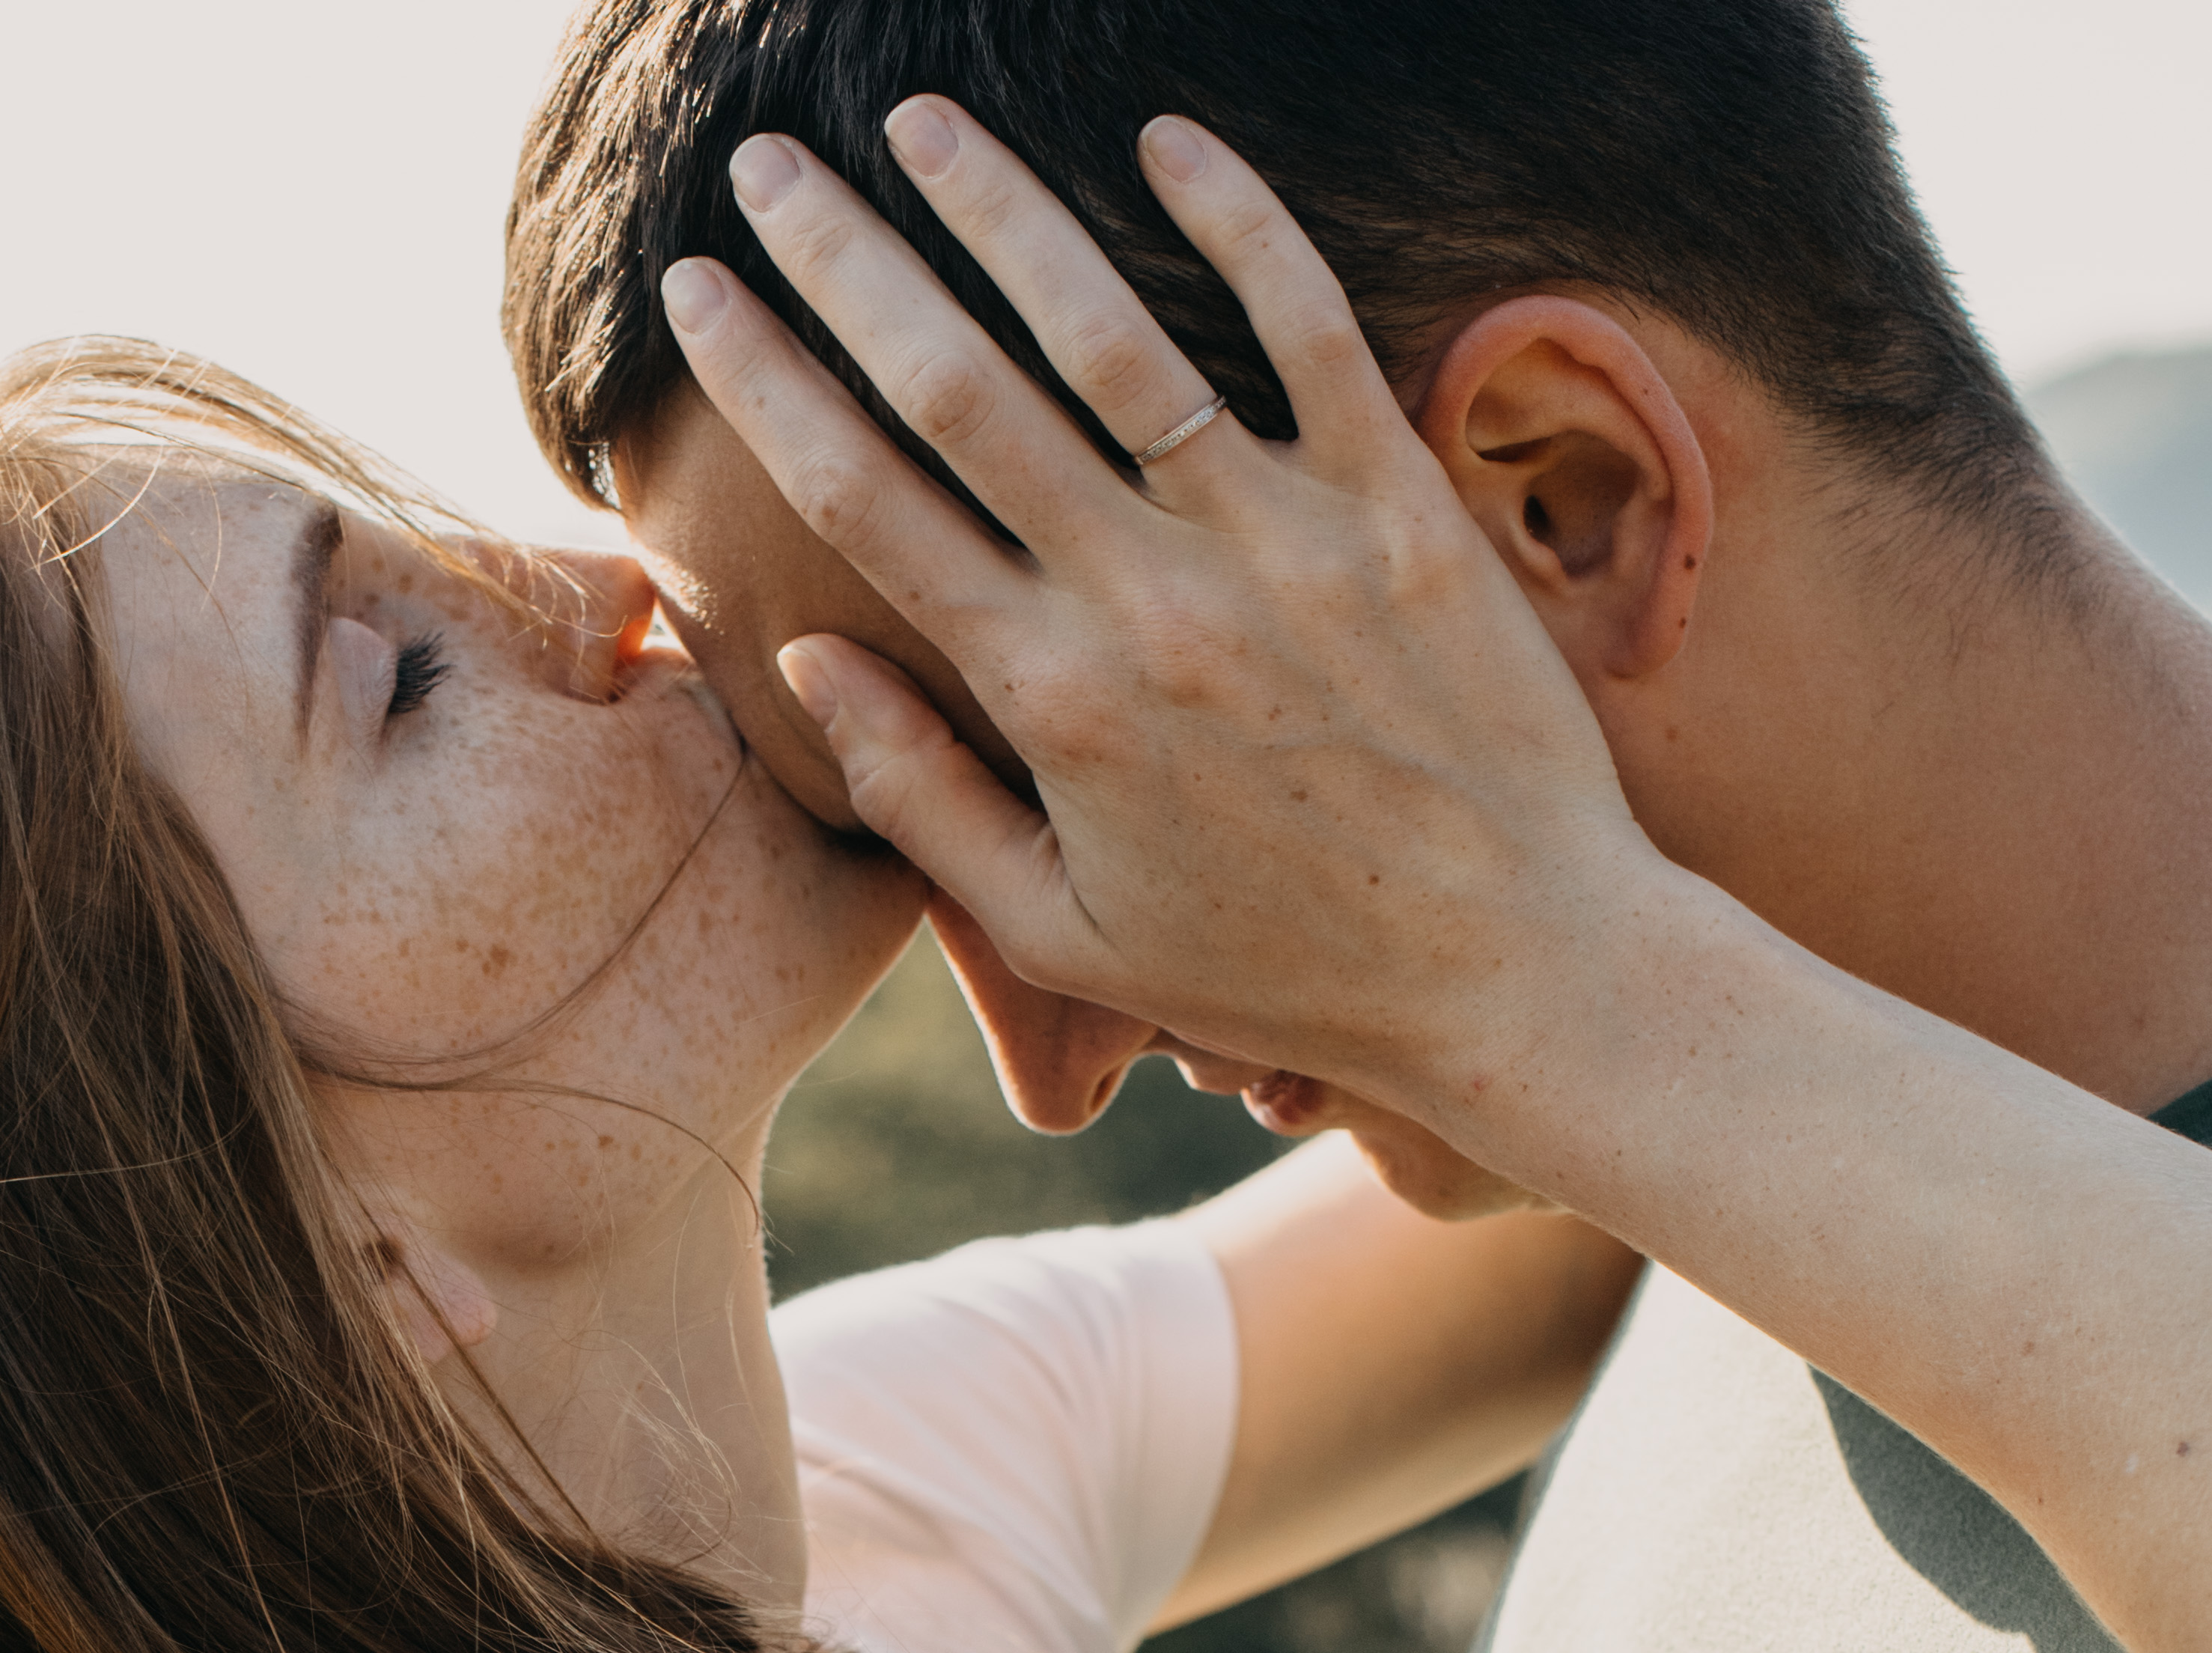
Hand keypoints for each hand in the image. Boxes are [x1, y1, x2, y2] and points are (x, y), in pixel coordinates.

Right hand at [660, 101, 1660, 1134]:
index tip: (697, 296)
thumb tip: (809, 667)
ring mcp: (1280, 543)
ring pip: (1108, 333)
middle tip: (760, 165)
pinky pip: (1307, 327)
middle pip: (956, 389)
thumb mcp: (1066, 933)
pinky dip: (1238, 221)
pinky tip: (1164, 137)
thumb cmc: (1281, 970)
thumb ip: (925, 805)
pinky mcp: (1400, 508)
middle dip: (841, 260)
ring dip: (999, 208)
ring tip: (918, 119)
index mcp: (1051, 704)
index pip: (867, 504)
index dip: (766, 383)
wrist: (1514, 973)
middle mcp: (1149, 605)